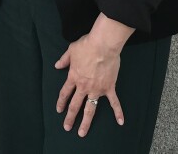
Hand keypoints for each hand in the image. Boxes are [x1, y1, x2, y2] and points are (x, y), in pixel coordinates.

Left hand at [54, 14, 133, 136]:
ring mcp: (96, 89)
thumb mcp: (71, 50)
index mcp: (73, 77)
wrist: (103, 45)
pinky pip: (114, 102)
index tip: (59, 110)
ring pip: (90, 109)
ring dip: (86, 122)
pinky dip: (118, 112)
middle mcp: (83, 86)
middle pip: (75, 105)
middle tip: (67, 127)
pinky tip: (120, 122)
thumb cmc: (87, 45)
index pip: (65, 93)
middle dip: (70, 117)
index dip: (61, 102)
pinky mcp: (109, 88)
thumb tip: (57, 65)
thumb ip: (64, 59)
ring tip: (82, 133)